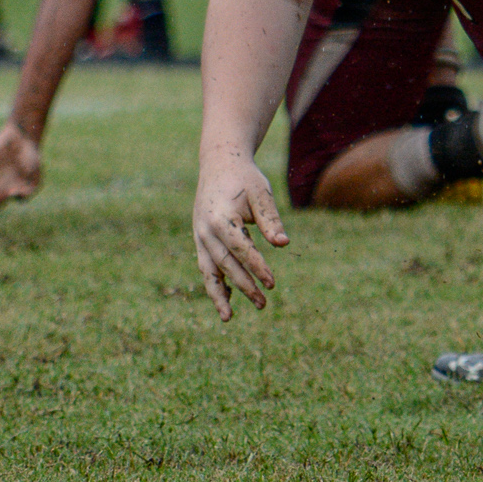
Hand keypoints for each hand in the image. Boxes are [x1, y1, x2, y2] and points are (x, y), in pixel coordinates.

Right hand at [191, 150, 288, 320]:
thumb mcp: (261, 193)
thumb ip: (270, 219)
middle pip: (225, 265)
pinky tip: (228, 299)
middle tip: (263, 303)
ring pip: (208, 271)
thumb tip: (283, 244)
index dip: (257, 268)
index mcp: (221, 218)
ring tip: (228, 318)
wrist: (219, 163)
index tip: (272, 284)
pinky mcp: (200, 239)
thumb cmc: (245, 179)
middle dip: (244, 286)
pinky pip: (206, 266)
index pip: (241, 249)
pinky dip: (214, 283)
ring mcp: (199, 236)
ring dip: (218, 294)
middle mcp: (205, 230)